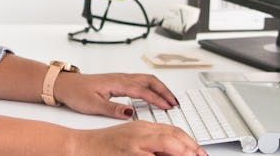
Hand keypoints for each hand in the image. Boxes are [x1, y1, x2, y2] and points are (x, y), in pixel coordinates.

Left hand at [53, 72, 178, 118]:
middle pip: (149, 80)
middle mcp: (121, 78)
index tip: (168, 106)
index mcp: (117, 83)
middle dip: (164, 91)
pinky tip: (153, 94)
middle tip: (175, 102)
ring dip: (160, 88)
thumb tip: (130, 113)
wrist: (65, 85)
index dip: (157, 99)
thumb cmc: (77, 92)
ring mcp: (120, 78)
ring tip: (169, 99)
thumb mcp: (93, 105)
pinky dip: (151, 86)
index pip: (143, 90)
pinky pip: (140, 81)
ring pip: (146, 79)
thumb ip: (113, 109)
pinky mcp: (118, 81)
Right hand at [74, 121, 205, 155]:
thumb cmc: (103, 144)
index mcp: (143, 126)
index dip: (190, 142)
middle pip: (173, 136)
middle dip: (191, 148)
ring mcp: (134, 144)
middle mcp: (140, 132)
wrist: (80, 146)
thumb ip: (151, 141)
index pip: (173, 130)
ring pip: (166, 144)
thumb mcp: (130, 137)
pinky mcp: (127, 154)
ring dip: (182, 152)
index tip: (200, 152)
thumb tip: (171, 149)